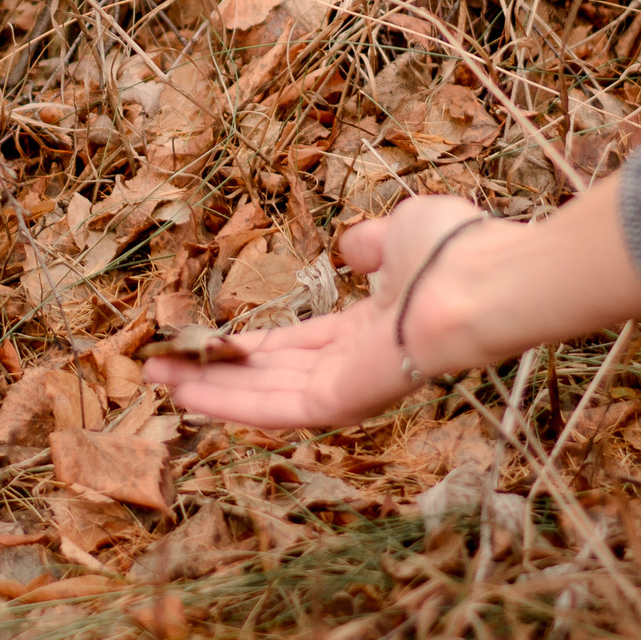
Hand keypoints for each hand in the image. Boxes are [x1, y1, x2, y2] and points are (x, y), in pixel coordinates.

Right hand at [145, 195, 486, 429]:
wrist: (483, 281)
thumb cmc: (453, 251)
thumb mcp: (403, 232)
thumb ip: (373, 244)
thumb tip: (354, 246)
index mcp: (374, 328)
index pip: (301, 344)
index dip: (252, 343)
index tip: (207, 339)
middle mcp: (359, 363)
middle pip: (274, 375)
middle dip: (217, 372)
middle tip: (162, 366)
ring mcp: (351, 386)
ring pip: (266, 395)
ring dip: (211, 390)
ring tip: (158, 379)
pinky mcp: (343, 403)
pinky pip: (278, 407)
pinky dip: (230, 402)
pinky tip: (187, 393)